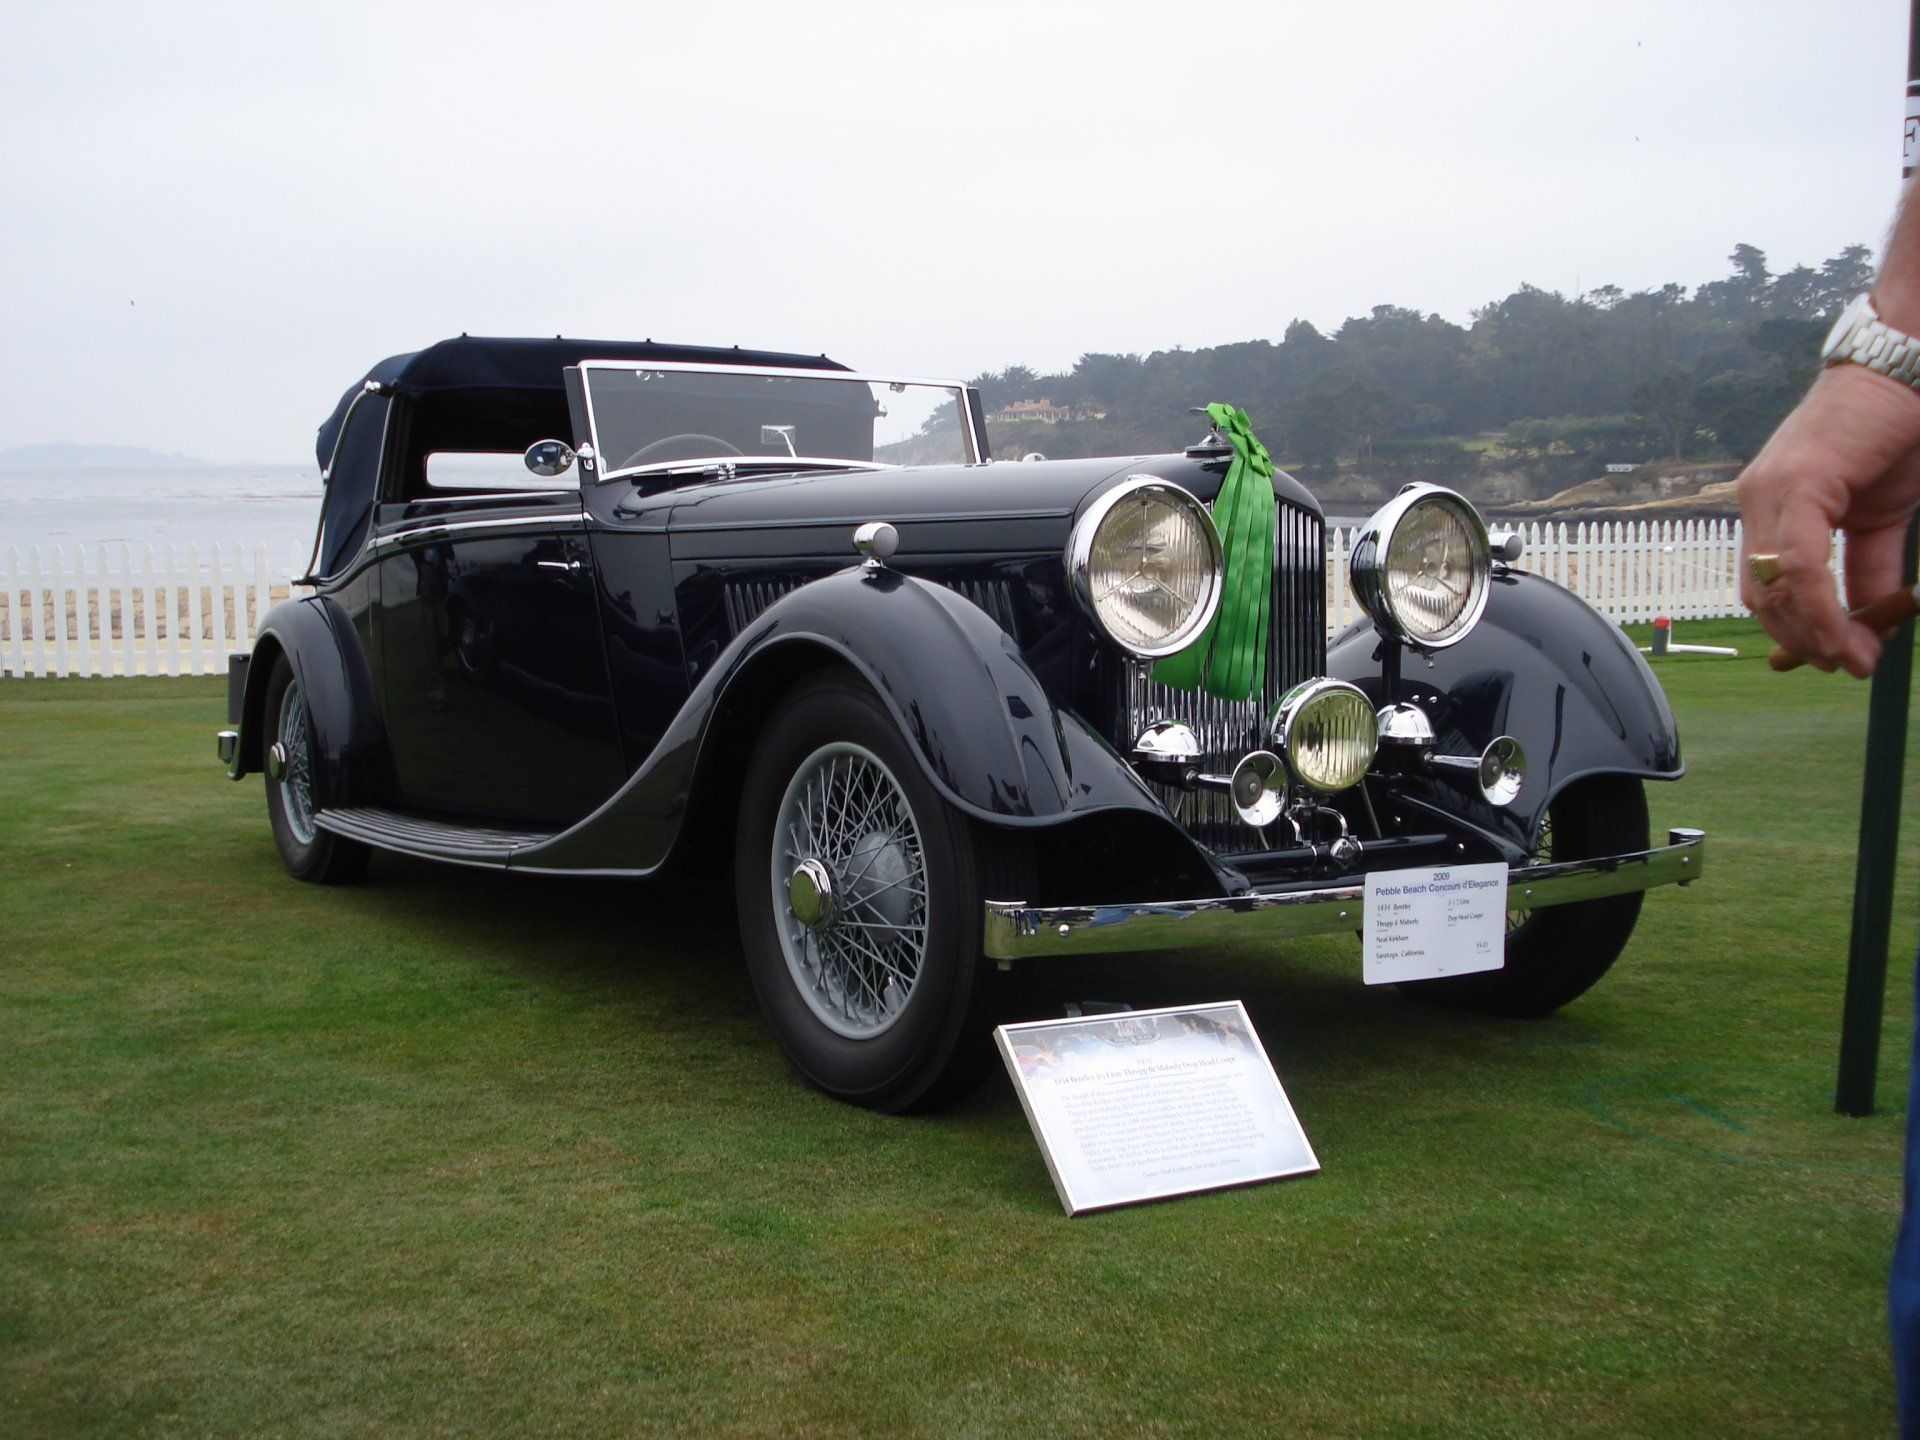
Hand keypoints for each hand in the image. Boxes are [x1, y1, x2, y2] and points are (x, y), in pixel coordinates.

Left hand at [1736, 364, 1919, 675]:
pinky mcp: (1795, 483)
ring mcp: (1769, 490)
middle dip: (1805, 640)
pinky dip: (1820, 606)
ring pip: (1777, 585)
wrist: (1909, 366)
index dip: (1795, 631)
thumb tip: (1868, 625)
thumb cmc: (1895, 432)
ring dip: (1814, 633)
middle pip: (1764, 594)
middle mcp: (1757, 500)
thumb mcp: (1881, 519)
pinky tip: (1847, 634)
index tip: (1834, 662)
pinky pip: (1801, 563)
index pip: (1766, 587)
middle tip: (1849, 666)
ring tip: (1855, 659)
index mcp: (1771, 508)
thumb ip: (1869, 570)